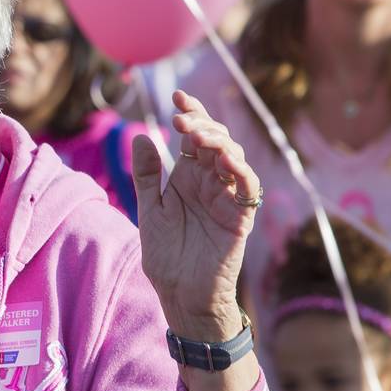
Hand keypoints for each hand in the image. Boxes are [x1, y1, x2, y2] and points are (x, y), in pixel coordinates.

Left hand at [131, 90, 259, 341]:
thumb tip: (143, 134)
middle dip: (201, 125)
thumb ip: (147, 174)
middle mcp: (211, 182)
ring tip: (196, 135)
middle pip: (215, 141)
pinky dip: (239, 170)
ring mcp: (228, 198)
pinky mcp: (240, 217)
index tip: (177, 96)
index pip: (195, 137)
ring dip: (218, 142)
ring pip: (233, 158)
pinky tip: (224, 159)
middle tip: (180, 120)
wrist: (180, 294)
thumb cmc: (167, 254)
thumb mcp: (150, 208)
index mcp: (189, 177)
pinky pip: (247, 188)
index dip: (192, 115)